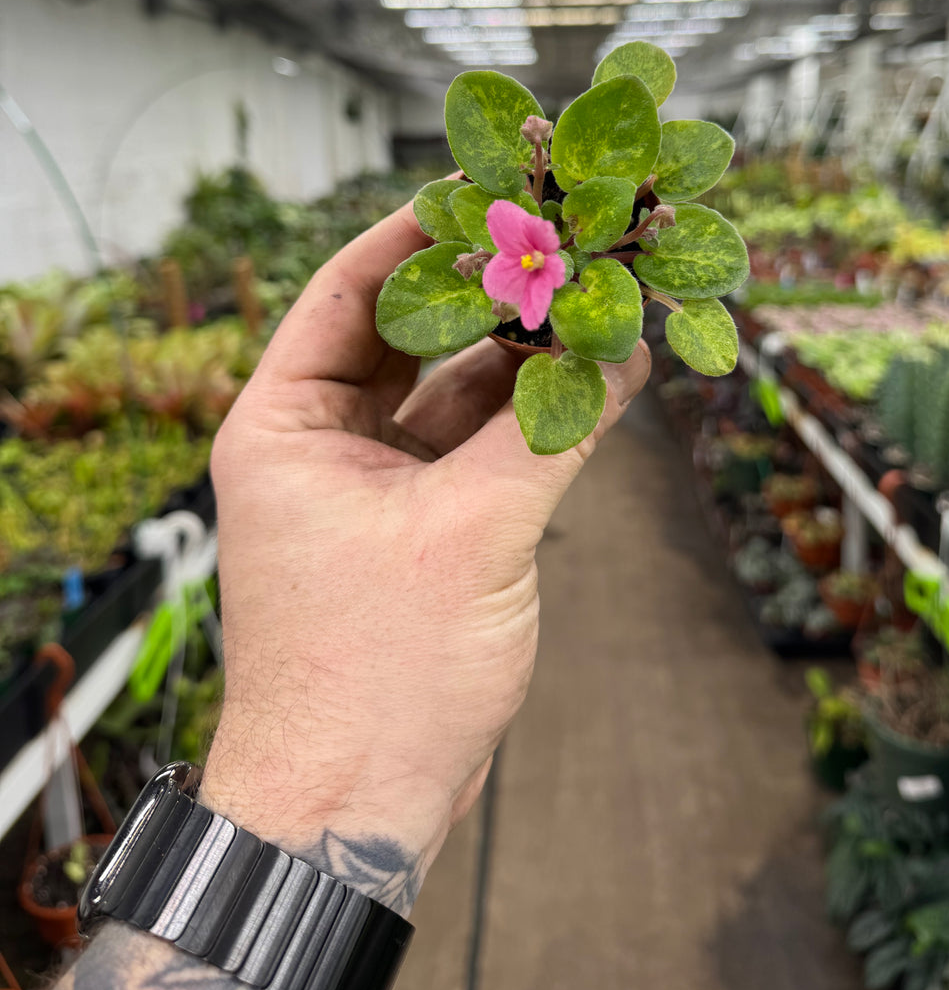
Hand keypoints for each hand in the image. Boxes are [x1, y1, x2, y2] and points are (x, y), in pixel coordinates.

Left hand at [200, 200, 649, 909]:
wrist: (355, 804)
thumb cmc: (372, 676)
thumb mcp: (469, 536)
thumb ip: (549, 434)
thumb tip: (621, 351)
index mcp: (287, 423)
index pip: (351, 289)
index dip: (419, 232)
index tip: (488, 185)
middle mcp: (325, 442)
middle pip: (414, 333)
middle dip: (491, 289)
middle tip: (565, 233)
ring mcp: (378, 484)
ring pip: (457, 389)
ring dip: (525, 352)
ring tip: (603, 297)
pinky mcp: (425, 524)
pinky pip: (483, 445)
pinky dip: (537, 415)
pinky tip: (603, 377)